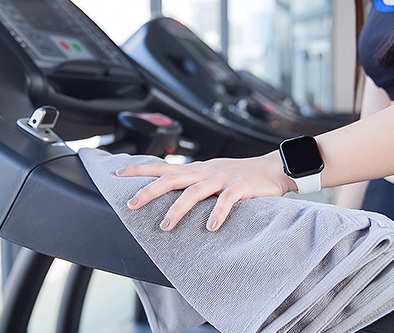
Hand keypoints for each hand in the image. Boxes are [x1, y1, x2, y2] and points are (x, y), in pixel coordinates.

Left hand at [116, 152, 294, 231]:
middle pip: (172, 178)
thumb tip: (168, 193)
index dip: (140, 170)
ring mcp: (222, 178)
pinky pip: (227, 200)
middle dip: (150, 190)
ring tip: (165, 225)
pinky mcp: (240, 187)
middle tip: (131, 204)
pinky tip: (211, 227)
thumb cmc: (241, 175)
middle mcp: (206, 171)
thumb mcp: (212, 174)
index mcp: (198, 169)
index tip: (119, 174)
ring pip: (194, 191)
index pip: (163, 167)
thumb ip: (192, 182)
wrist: (274, 167)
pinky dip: (218, 213)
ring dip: (178, 209)